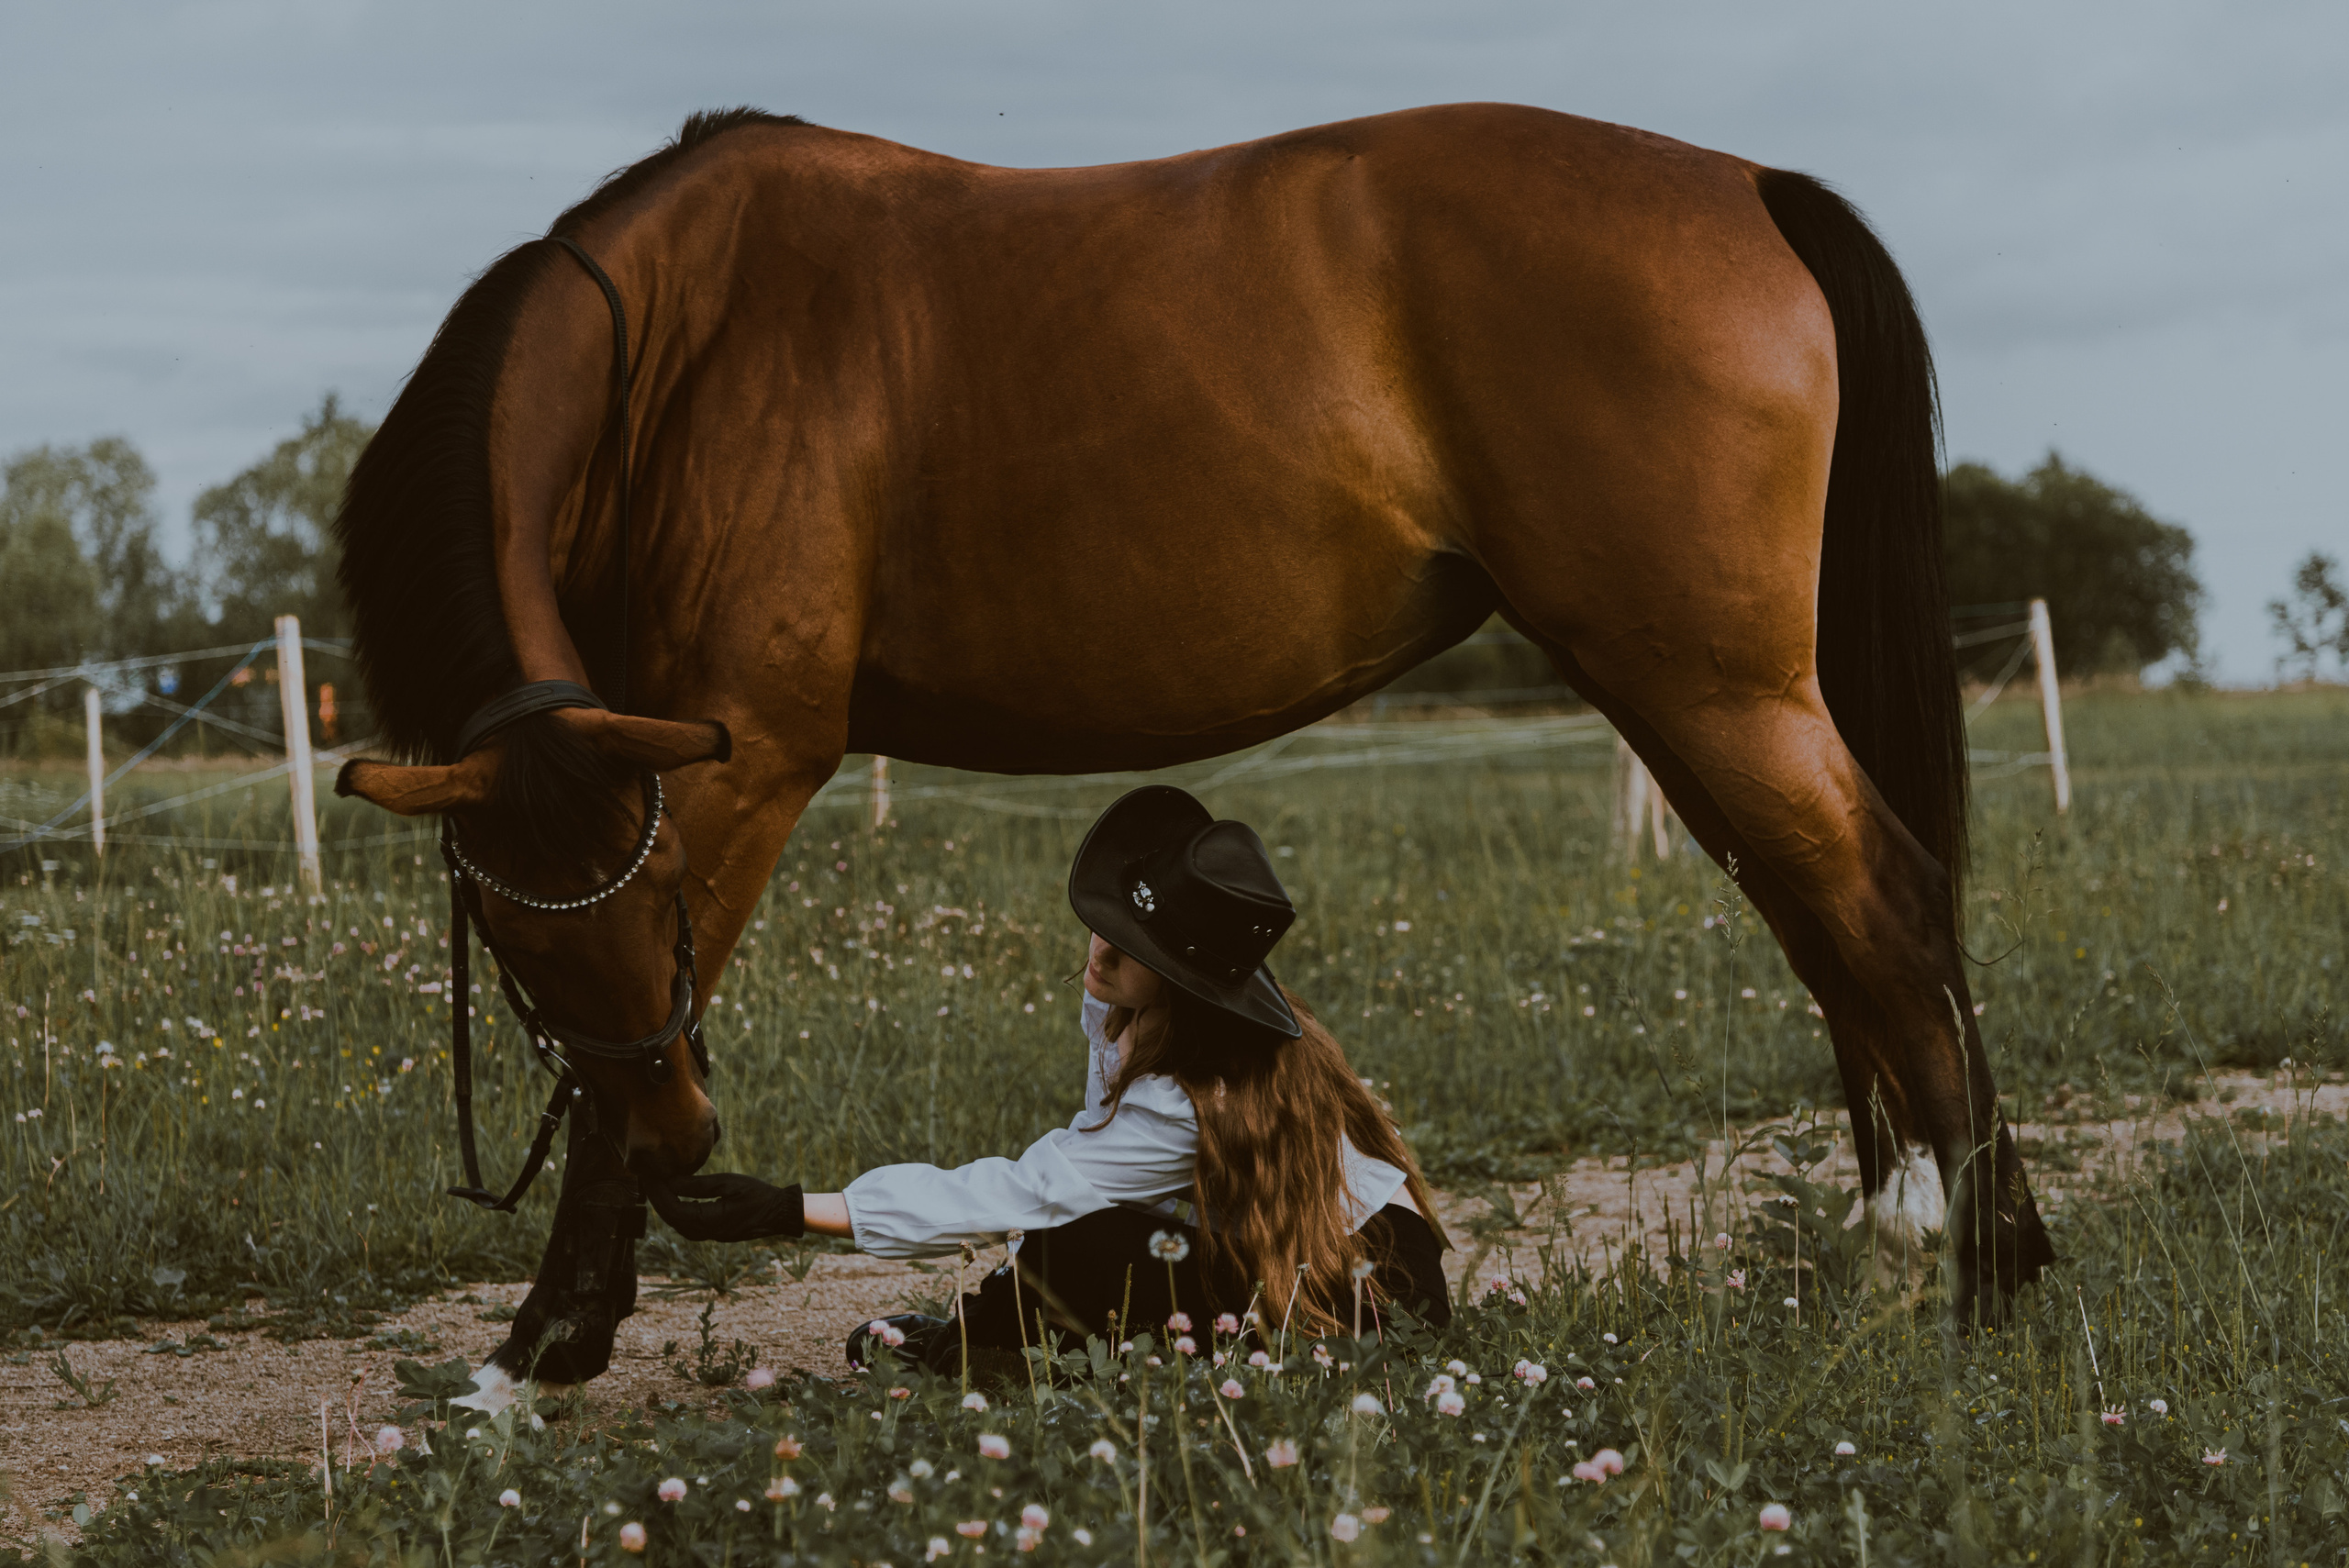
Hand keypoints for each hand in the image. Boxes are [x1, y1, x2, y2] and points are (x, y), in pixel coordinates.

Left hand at [643, 1173, 804, 1241]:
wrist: (781, 1213)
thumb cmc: (759, 1194)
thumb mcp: (728, 1183)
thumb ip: (698, 1185)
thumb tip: (670, 1181)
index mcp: (710, 1221)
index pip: (672, 1209)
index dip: (657, 1192)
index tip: (649, 1174)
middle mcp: (707, 1233)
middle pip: (671, 1218)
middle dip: (657, 1197)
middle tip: (647, 1176)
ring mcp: (711, 1235)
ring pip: (678, 1223)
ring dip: (665, 1204)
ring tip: (658, 1183)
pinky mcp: (714, 1232)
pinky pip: (688, 1224)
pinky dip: (677, 1209)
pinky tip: (675, 1195)